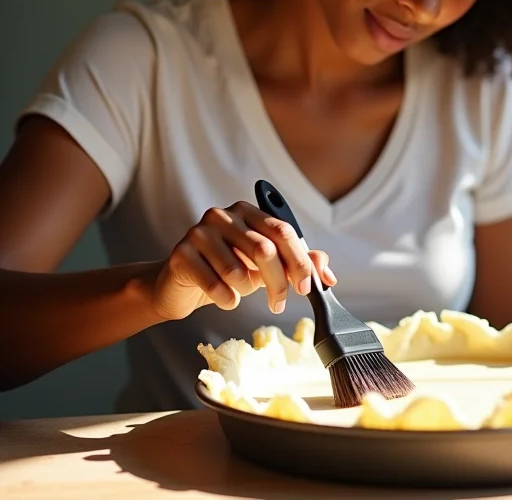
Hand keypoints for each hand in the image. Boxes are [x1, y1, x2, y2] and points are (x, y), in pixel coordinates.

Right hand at [149, 201, 335, 320]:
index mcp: (248, 211)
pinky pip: (213, 283)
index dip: (299, 261)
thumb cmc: (228, 271)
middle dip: (278, 282)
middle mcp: (223, 215)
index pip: (283, 231)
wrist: (182, 285)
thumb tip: (327, 274)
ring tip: (240, 292)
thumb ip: (297, 263)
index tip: (307, 287)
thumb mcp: (266, 266)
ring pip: (237, 269)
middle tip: (279, 303)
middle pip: (264, 249)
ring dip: (245, 290)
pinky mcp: (181, 253)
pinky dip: (226, 298)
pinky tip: (225, 299)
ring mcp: (199, 232)